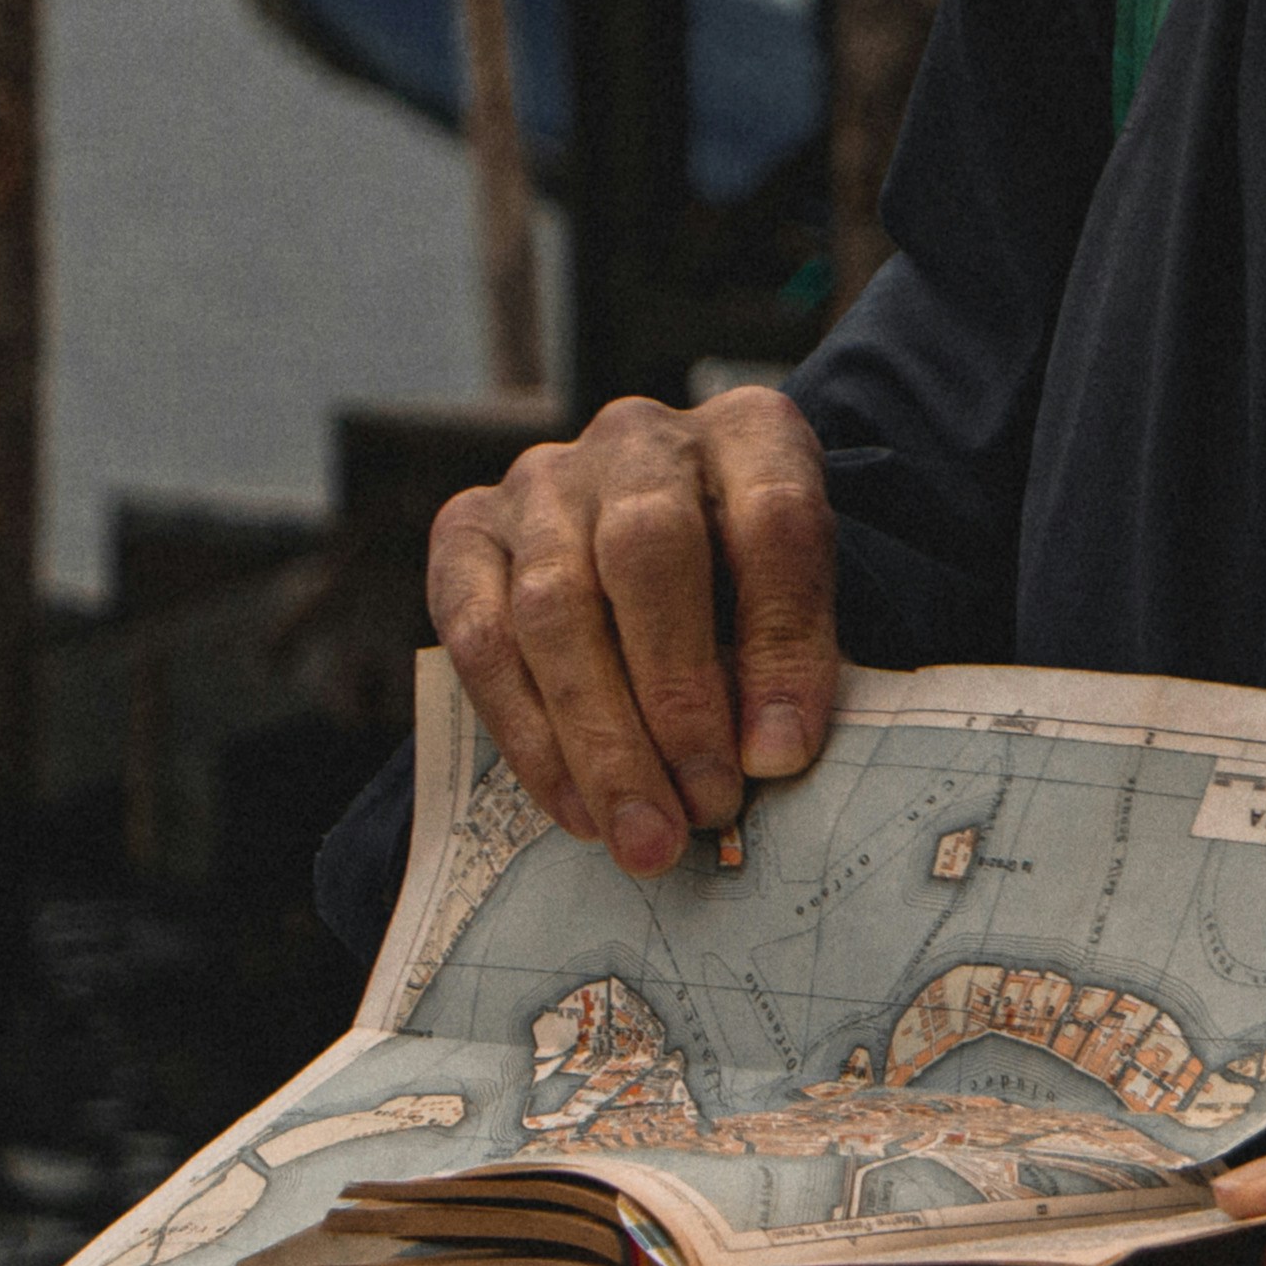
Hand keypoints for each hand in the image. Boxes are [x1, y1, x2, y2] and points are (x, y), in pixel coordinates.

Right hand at [425, 387, 838, 877]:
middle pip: (648, 550)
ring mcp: (544, 480)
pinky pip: (481, 637)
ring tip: (644, 833)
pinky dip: (529, 735)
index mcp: (749, 432)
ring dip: (601, 737)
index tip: (782, 754)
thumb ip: (791, 654)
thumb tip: (770, 752)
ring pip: (555, 603)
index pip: (773, 517)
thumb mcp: (797, 594)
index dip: (780, 640)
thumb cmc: (741, 581)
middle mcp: (640, 439)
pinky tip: (575, 808)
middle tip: (707, 806)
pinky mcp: (467, 530)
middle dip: (677, 696)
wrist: (647, 540)